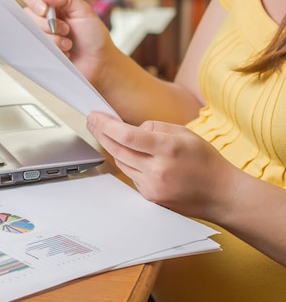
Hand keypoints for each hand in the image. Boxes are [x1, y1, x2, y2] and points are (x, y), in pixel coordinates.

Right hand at [19, 0, 114, 84]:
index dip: (33, 0)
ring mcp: (39, 36)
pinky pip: (34, 50)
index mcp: (50, 3)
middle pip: (27, 14)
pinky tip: (65, 54)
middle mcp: (41, 18)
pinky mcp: (39, 52)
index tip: (45, 11)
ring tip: (69, 45)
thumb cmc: (93, 34)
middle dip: (48, 24)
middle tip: (67, 30)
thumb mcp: (84, 10)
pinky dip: (52, 51)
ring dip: (53, 40)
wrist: (99, 62)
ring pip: (31, 33)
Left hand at [86, 112, 239, 220]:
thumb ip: (155, 127)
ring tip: (109, 134)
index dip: (106, 125)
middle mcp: (158, 170)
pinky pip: (131, 175)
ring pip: (121, 163)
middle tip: (92, 121)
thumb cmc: (205, 161)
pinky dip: (128, 162)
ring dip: (113, 147)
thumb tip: (132, 129)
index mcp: (167, 149)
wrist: (221, 194)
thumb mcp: (184, 132)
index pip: (127, 136)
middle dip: (101, 134)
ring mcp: (153, 187)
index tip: (95, 116)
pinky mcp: (150, 198)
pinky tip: (133, 154)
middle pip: (118, 150)